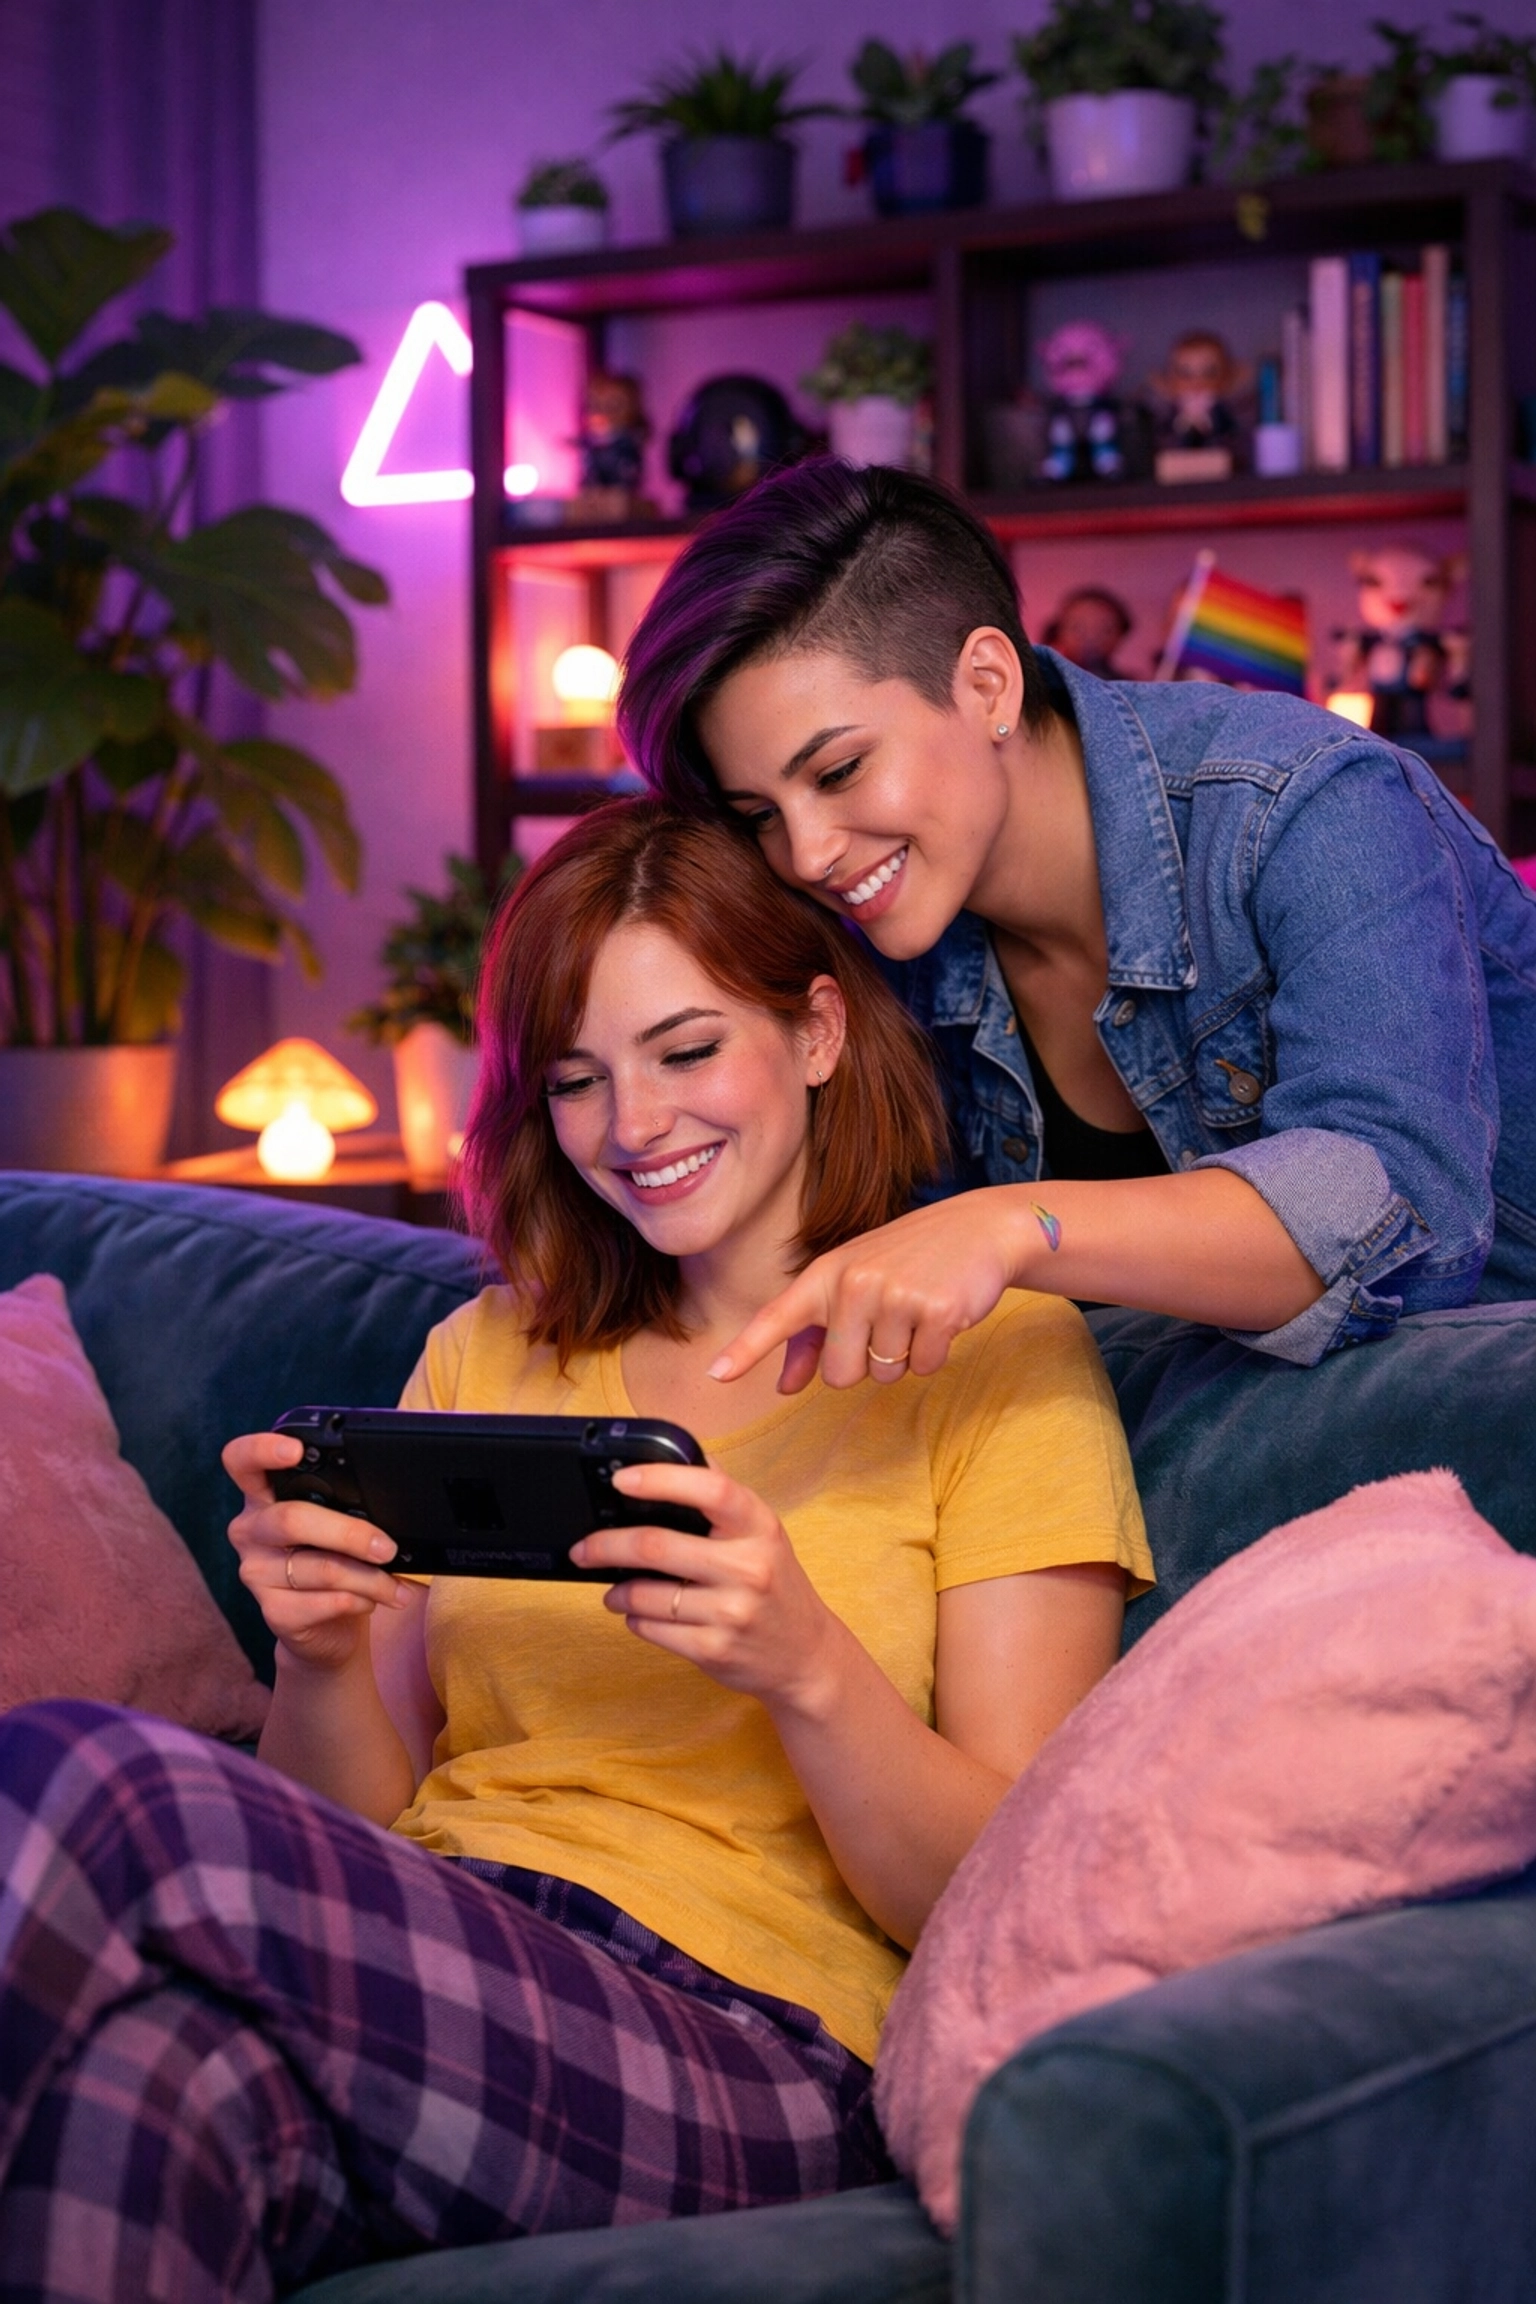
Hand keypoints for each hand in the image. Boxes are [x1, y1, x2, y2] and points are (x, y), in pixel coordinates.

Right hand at [224, 1430, 408, 1672]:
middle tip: (387, 1548)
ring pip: (322, 1568)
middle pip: (292, 1519)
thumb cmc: (336, 1558)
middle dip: (351, 1534)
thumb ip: (348, 1503)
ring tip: (398, 1586)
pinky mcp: (274, 1612)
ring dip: (372, 1579)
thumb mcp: (339, 1522)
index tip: (294, 1449)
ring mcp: (257, 1572)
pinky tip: (372, 1601)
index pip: (242, 1461)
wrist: (329, 1628)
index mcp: (264, 1496)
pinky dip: (360, 1601)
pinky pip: (325, 1603)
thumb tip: (395, 1497)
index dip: (262, 1449)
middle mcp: (251, 1530)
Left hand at [570, 1463, 841, 1718]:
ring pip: (646, 1595)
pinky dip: (634, 1619)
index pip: (711, 1489)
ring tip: (613, 1588)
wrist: (806, 1655)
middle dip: (606, 1546)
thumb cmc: (776, 1585)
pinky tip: (640, 1614)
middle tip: (583, 1548)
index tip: (622, 1479)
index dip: (661, 1479)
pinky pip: (651, 1629)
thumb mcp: (763, 1533)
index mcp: (759, 1526)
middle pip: (657, 1546)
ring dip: (617, 1591)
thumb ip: (722, 1495)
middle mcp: (749, 1567)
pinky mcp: (714, 1650)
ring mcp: (732, 1612)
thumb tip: (677, 1452)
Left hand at [708, 1191, 1022, 1392]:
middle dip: (865, 1362)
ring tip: (917, 1312)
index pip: (778, 1317)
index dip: (746, 1351)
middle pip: (839, 1374)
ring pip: (883, 1374)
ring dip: (903, 1356)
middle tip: (889, 1321)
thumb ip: (815, 1336)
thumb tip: (783, 1386)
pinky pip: (923, 1367)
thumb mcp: (854, 1283)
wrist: (978, 1229)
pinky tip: (942, 1316)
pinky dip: (934, 1353)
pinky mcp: (935, 1311)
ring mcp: (893, 1296)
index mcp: (826, 1275)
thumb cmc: (908, 1261)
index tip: (717, 1375)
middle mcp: (853, 1283)